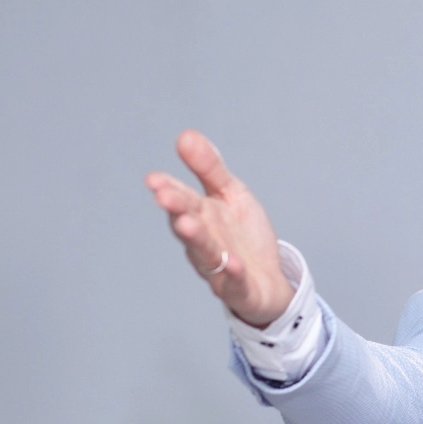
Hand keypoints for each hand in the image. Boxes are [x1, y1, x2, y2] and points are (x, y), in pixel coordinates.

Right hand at [145, 129, 293, 326]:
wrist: (268, 281)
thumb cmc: (243, 236)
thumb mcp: (230, 194)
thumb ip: (209, 168)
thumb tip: (185, 135)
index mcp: (201, 216)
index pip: (182, 200)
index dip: (168, 190)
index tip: (154, 179)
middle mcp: (204, 241)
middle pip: (187, 224)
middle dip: (176, 209)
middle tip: (164, 196)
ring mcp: (219, 266)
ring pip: (205, 253)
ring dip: (196, 239)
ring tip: (188, 225)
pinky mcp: (239, 289)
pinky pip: (235, 282)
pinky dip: (233, 274)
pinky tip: (233, 263)